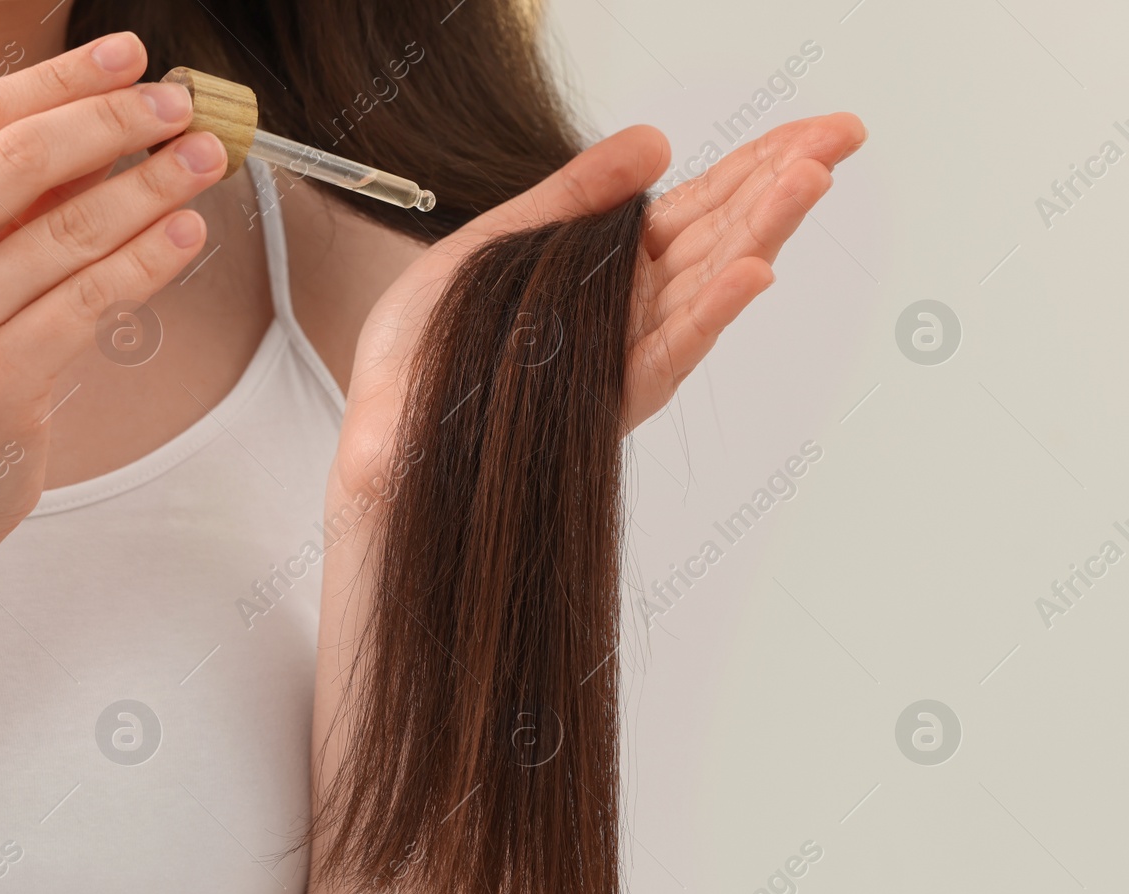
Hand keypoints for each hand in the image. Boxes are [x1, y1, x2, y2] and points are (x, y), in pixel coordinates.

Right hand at [0, 32, 228, 552]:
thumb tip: (100, 130)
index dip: (62, 80)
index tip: (129, 57)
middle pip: (20, 160)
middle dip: (114, 122)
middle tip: (181, 107)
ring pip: (68, 231)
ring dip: (151, 186)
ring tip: (205, 162)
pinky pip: (92, 302)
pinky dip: (149, 259)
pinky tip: (186, 232)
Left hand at [335, 113, 865, 496]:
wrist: (388, 424)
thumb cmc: (433, 344)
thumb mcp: (502, 238)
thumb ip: (577, 193)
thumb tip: (656, 141)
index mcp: (611, 268)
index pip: (701, 206)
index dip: (758, 164)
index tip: (816, 130)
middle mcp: (633, 311)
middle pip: (722, 235)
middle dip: (782, 183)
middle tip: (843, 135)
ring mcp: (628, 353)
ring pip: (709, 284)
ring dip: (763, 230)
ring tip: (812, 178)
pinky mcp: (611, 396)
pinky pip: (670, 349)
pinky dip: (711, 311)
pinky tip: (752, 272)